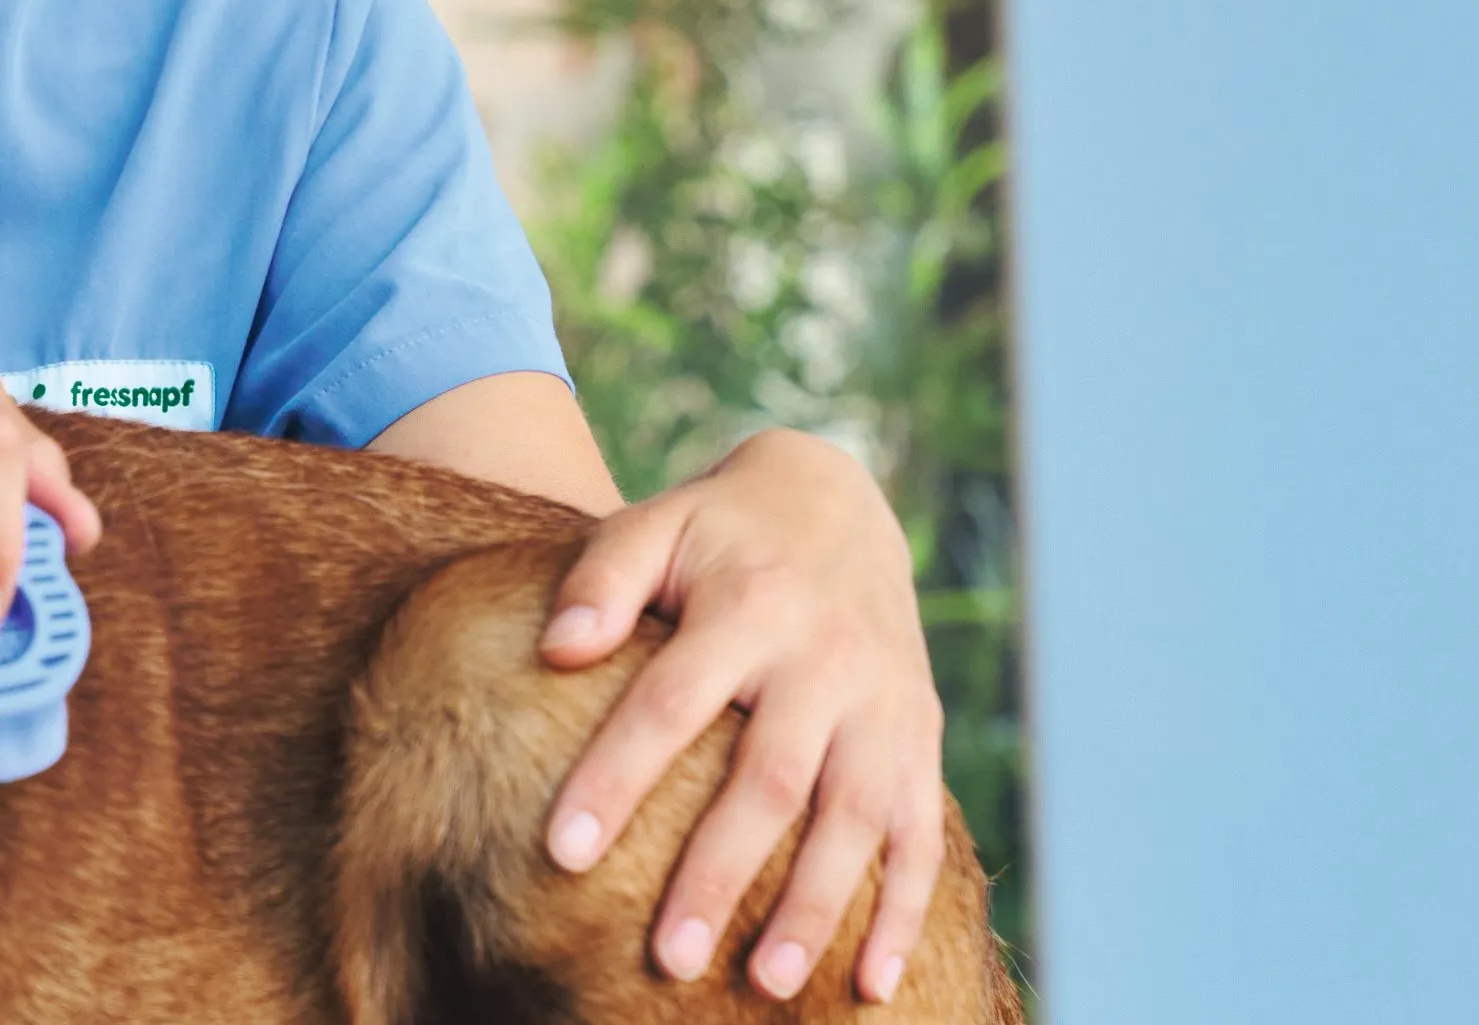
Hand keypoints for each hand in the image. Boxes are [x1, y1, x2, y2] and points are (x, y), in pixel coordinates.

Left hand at [537, 429, 943, 1004]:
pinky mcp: (919, 737)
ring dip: (816, 908)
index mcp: (749, 606)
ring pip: (855, 819)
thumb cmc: (716, 530)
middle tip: (668, 959)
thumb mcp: (654, 524)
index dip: (617, 777)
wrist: (836, 501)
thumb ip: (602, 580)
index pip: (671, 704)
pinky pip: (922, 835)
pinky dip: (904, 912)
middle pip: (770, 780)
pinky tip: (871, 985)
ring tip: (766, 985)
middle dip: (720, 875)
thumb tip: (557, 648)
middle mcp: (826, 661)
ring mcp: (884, 705)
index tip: (561, 853)